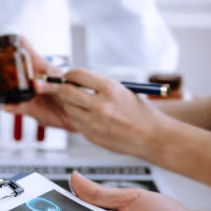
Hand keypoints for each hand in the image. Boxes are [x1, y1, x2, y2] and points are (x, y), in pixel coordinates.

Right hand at [0, 36, 73, 130]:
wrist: (76, 111)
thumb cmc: (71, 89)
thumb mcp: (59, 78)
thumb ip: (47, 79)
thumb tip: (34, 85)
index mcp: (35, 65)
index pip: (20, 50)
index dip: (9, 45)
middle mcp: (27, 78)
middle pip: (5, 70)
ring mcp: (25, 93)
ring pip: (5, 90)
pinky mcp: (27, 108)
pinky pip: (15, 107)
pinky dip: (9, 107)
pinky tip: (6, 107)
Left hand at [45, 69, 170, 156]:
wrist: (153, 136)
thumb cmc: (140, 111)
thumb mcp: (122, 91)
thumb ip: (99, 86)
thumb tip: (74, 80)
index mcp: (109, 88)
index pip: (77, 74)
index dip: (68, 74)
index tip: (65, 76)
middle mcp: (100, 105)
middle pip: (66, 91)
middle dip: (58, 87)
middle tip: (57, 87)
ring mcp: (95, 122)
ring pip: (68, 108)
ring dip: (69, 104)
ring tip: (79, 103)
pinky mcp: (92, 136)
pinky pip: (76, 123)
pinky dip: (77, 118)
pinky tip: (87, 116)